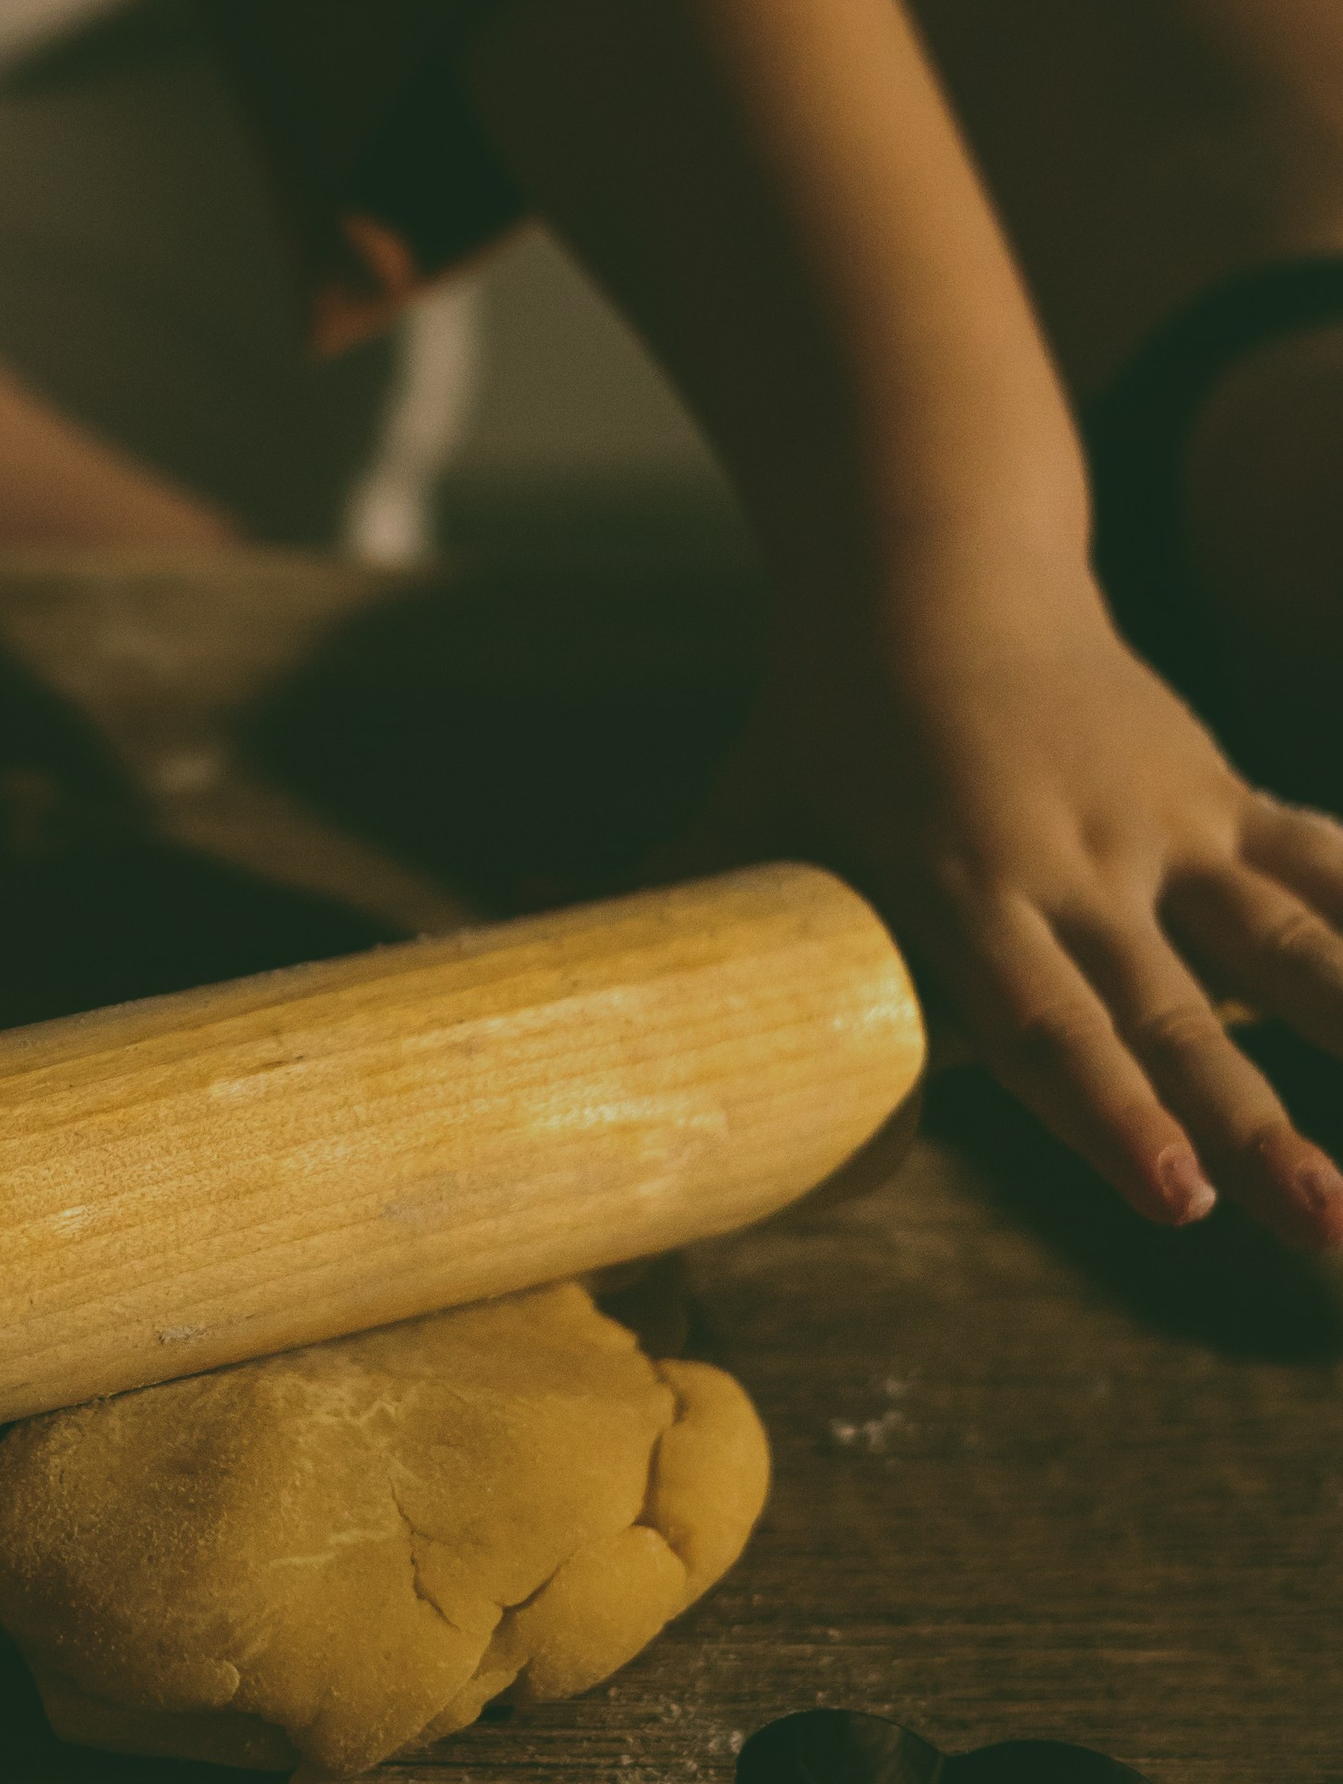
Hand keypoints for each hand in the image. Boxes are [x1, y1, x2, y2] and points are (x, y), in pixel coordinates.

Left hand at [689, 571, 1342, 1246]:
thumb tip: (522, 951)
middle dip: (1257, 1134)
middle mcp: (1086, 864)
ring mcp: (1170, 828)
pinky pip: (1330, 865)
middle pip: (1184, 1019)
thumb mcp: (744, 812)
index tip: (1170, 1204)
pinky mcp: (1221, 797)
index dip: (1112, 1114)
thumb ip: (665, 905)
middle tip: (1323, 1230)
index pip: (1050, 1025)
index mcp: (971, 885)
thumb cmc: (819, 714)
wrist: (931, 553)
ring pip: (1295, 947)